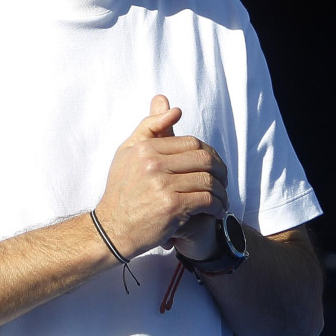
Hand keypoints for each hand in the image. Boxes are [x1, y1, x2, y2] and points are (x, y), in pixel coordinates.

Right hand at [94, 95, 228, 258]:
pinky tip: (216, 211)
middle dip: (220, 171)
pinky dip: (217, 206)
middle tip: (222, 182)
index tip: (212, 167)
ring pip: (209, 180)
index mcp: (145, 148)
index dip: (208, 154)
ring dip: (221, 191)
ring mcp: (163, 184)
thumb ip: (150, 127)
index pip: (191, 142)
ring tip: (221, 199)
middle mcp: (153, 163)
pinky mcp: (172, 206)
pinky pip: (207, 200)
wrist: (113, 228)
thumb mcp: (128, 153)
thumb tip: (172, 107)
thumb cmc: (122, 190)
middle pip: (204, 159)